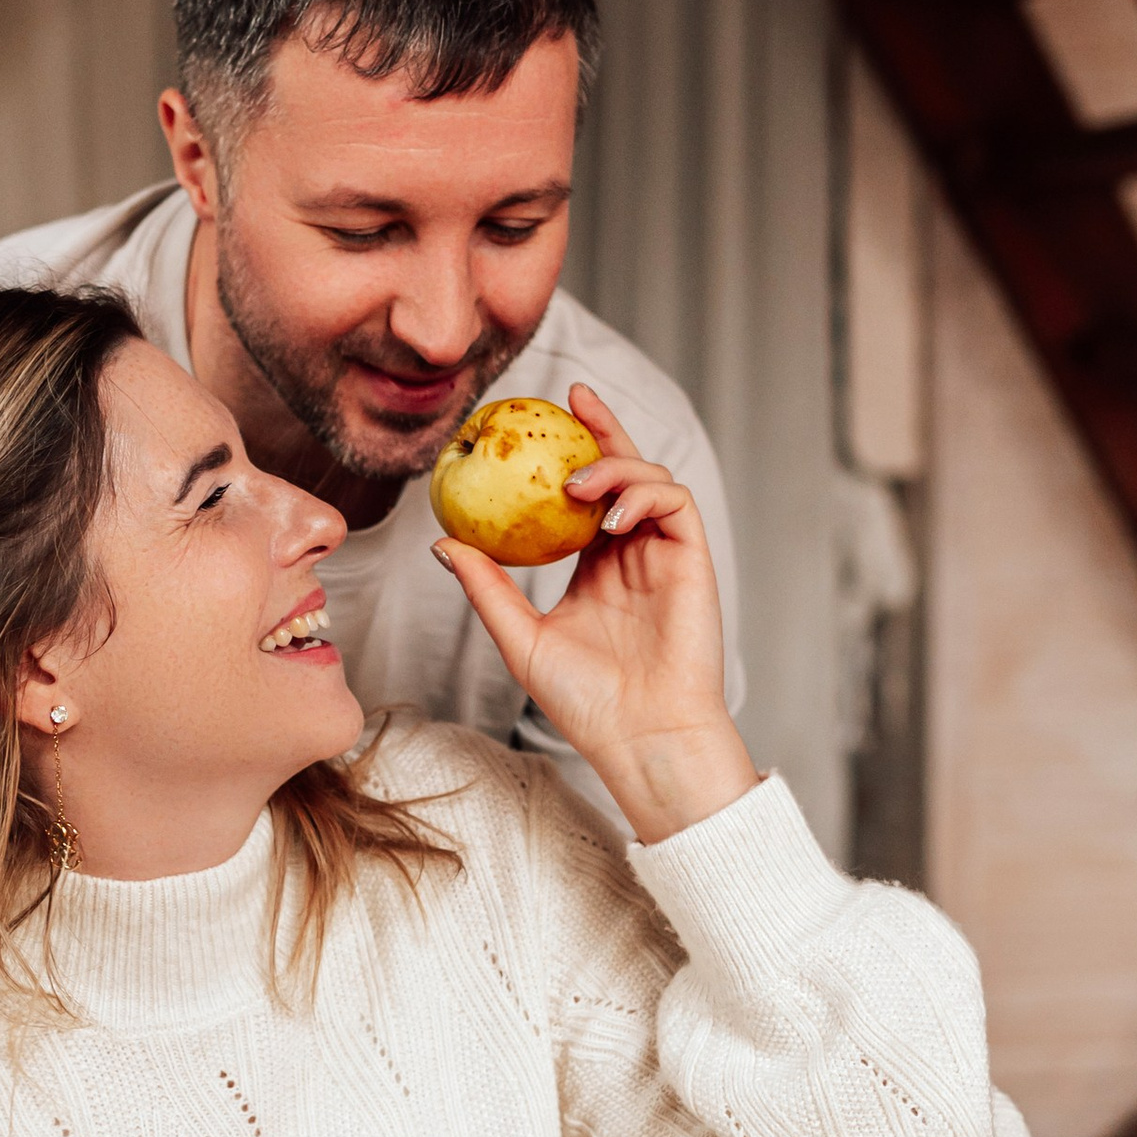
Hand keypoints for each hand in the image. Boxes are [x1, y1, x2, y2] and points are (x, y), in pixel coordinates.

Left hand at [432, 381, 759, 845]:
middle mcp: (632, 554)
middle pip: (622, 472)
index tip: (535, 418)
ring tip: (578, 487)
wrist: (639, 737)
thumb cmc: (584, 701)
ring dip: (617, 467)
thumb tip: (443, 542)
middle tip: (570, 399)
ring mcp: (664, 555)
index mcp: (595, 567)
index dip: (566, 454)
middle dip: (601, 429)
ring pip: (651, 479)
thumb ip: (486, 588)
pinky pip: (676, 505)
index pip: (582, 497)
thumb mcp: (519, 637)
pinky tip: (613, 516)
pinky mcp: (693, 561)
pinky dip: (646, 495)